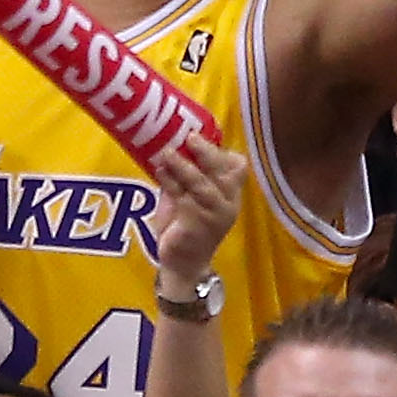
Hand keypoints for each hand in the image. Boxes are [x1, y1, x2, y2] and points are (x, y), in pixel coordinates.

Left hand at [150, 135, 247, 292]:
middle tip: (189, 137)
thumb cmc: (186, 224)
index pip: (237, 167)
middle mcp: (228, 203)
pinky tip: (160, 172)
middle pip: (226, 173)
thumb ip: (186, 173)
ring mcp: (215, 215)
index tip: (201, 132)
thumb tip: (168, 141)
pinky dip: (171, 183)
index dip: (221, 150)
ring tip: (167, 153)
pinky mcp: (198, 226)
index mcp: (229, 193)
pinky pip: (185, 199)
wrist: (184, 263)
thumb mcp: (189, 195)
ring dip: (184, 166)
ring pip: (204, 185)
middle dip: (208, 153)